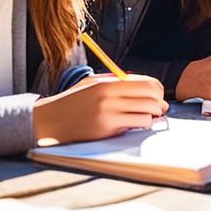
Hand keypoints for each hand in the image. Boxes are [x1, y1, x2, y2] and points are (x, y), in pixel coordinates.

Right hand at [31, 73, 165, 144]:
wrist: (51, 120)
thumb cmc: (72, 102)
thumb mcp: (92, 84)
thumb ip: (115, 81)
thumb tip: (142, 83)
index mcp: (107, 83)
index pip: (145, 82)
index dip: (157, 88)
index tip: (158, 94)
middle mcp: (109, 96)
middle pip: (150, 96)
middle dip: (159, 102)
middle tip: (160, 107)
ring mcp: (109, 113)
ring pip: (147, 112)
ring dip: (153, 115)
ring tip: (150, 116)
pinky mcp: (107, 129)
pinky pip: (137, 124)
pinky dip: (143, 124)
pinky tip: (138, 123)